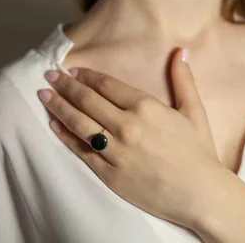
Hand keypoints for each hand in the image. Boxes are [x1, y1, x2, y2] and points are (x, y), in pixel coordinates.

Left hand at [37, 47, 220, 229]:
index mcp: (146, 106)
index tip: (73, 69)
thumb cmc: (199, 151)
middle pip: (88, 100)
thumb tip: (180, 51)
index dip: (87, 75)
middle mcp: (127, 126)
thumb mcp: (194, 110)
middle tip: (49, 74)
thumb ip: (183, 79)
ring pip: (80, 123)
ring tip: (44, 94)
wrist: (200, 194)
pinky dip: (65, 136)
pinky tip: (54, 125)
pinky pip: (82, 151)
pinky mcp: (110, 175)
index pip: (106, 85)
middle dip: (66, 85)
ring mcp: (116, 151)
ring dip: (58, 106)